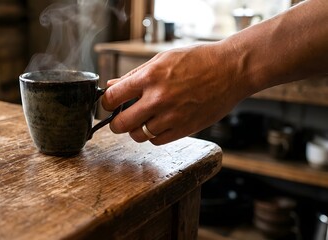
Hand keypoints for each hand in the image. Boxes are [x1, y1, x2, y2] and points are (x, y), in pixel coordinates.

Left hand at [101, 41, 249, 144]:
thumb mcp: (162, 59)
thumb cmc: (198, 60)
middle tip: (119, 119)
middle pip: (120, 124)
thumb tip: (112, 86)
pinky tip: (158, 124)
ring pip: (138, 135)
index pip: (112, 97)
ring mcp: (171, 116)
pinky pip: (157, 141)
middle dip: (116, 122)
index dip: (106, 102)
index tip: (109, 104)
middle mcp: (158, 99)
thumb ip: (134, 75)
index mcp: (149, 77)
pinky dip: (153, 135)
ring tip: (142, 120)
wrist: (231, 70)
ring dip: (135, 130)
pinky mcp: (184, 129)